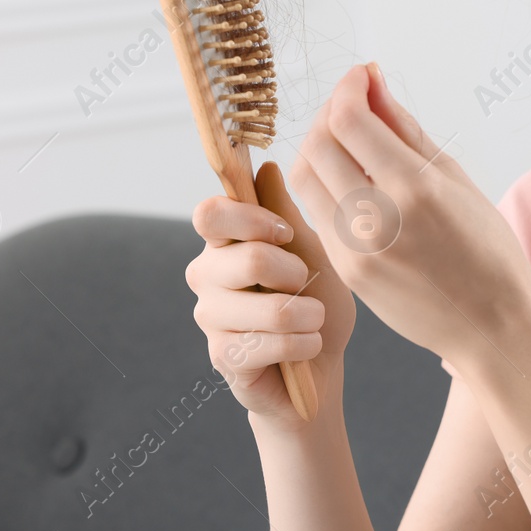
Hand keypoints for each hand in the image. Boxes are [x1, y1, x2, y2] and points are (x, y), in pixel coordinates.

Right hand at [186, 161, 356, 433]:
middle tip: (306, 284)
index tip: (286, 234)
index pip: (210, 213)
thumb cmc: (316, 299)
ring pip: (267, 307)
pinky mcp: (223, 357)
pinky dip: (303, 344)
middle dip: (295, 272)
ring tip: (314, 319)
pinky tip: (309, 345)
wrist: (323, 363)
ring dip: (307, 315)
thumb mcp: (312, 250)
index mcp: (225, 242)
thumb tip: (266, 166)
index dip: (251, 220)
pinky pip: (269, 344)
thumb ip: (285, 214)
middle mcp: (207, 275)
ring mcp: (210, 317)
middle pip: (246, 258)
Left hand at [290, 63, 530, 372]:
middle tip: (352, 104)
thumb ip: (406, 129)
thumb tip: (373, 83)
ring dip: (317, 146)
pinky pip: (315, 212)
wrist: (493, 325)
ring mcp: (355, 250)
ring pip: (304, 177)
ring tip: (345, 140)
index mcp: (415, 189)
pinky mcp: (344, 271)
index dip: (348, 87)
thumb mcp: (456, 178)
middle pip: (318, 143)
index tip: (361, 76)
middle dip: (330, 111)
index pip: (350, 120)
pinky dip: (322, 184)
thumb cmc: (488, 249)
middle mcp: (377, 219)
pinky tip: (346, 178)